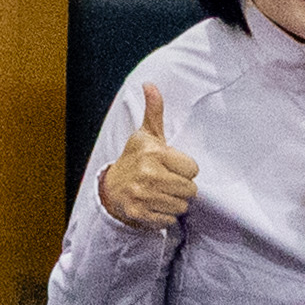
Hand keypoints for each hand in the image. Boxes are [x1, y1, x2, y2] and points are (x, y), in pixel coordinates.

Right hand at [95, 83, 199, 231]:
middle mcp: (148, 173)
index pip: (193, 169)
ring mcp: (143, 195)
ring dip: (174, 202)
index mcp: (154, 153)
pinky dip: (165, 215)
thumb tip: (150, 84)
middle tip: (167, 181)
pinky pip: (169, 219)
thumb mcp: (146, 135)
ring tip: (160, 193)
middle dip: (182, 187)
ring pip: (182, 206)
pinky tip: (154, 205)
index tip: (171, 166)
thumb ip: (154, 111)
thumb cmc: (135, 159)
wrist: (111, 188)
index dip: (185, 168)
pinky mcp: (140, 213)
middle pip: (190, 190)